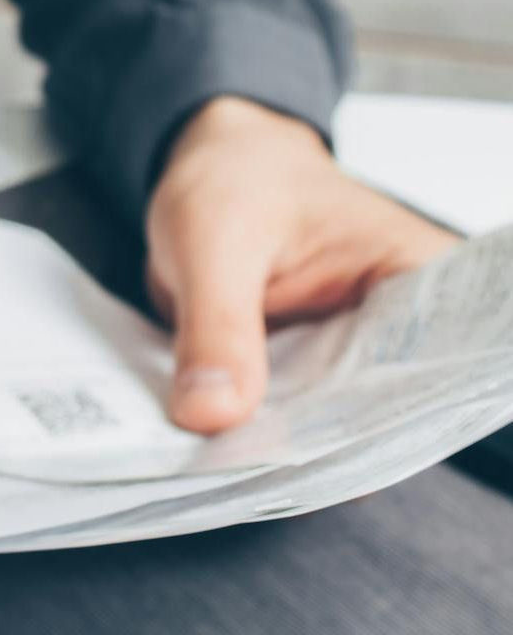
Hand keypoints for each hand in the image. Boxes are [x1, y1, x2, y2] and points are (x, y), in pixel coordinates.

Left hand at [147, 96, 457, 434]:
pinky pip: (289, 425)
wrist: (203, 170)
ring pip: (332, 431)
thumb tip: (212, 413)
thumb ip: (219, 324)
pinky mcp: (308, 379)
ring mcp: (355, 357)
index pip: (432, 368)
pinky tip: (220, 448)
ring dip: (282, 450)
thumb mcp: (216, 238)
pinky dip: (255, 437)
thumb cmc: (232, 178)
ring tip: (230, 459)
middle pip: (383, 415)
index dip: (380, 418)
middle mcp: (402, 324)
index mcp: (420, 272)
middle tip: (255, 464)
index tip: (314, 446)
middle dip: (319, 447)